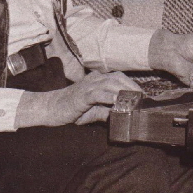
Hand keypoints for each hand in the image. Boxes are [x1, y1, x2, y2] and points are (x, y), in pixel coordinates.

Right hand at [15, 71, 141, 128]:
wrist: (50, 109)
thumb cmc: (72, 109)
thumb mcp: (93, 112)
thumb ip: (107, 111)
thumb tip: (121, 115)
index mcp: (97, 80)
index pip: (119, 78)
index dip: (132, 85)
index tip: (142, 96)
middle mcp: (94, 80)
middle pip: (118, 78)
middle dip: (132, 87)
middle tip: (142, 99)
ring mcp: (87, 86)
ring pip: (110, 83)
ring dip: (124, 91)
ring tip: (133, 100)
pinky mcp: (82, 95)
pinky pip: (98, 94)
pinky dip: (108, 97)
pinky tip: (116, 102)